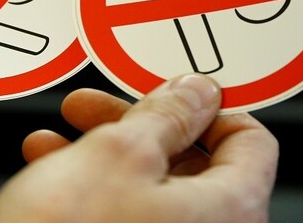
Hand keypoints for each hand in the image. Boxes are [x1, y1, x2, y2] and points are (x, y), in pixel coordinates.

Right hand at [0, 74, 278, 222]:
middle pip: (193, 164)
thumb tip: (196, 92)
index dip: (206, 108)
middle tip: (95, 109)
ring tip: (57, 141)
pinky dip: (96, 192)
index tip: (166, 94)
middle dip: (135, 127)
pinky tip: (52, 173)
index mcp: (232, 212)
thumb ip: (167, 114)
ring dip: (103, 155)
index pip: (250, 140)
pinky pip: (131, 219)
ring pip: (152, 191)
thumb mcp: (118, 154)